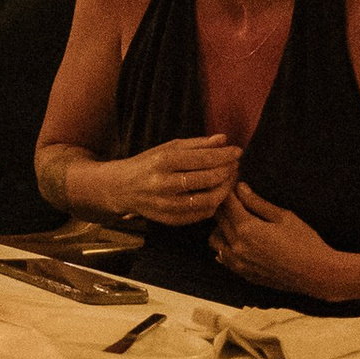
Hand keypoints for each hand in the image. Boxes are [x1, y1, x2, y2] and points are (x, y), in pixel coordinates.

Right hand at [105, 137, 239, 224]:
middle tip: (235, 165)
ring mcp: (166, 204)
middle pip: (206, 180)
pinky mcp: (169, 219)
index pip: (202, 159)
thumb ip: (197, 144)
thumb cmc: (148, 163)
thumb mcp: (168, 148)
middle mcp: (163, 184)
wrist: (121, 187)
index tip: (238, 151)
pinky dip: (213, 205)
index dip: (223, 155)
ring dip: (224, 190)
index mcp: (163, 161)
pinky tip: (217, 194)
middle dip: (227, 171)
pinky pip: (199, 215)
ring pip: (206, 201)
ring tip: (230, 179)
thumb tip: (223, 139)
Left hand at [208, 182, 345, 298]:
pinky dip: (224, 245)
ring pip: (214, 240)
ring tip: (236, 220)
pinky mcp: (243, 273)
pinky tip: (238, 239)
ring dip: (220, 227)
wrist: (317, 274)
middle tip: (234, 196)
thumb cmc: (305, 242)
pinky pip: (223, 257)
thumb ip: (257, 203)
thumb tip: (240, 188)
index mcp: (246, 229)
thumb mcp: (283, 217)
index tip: (233, 182)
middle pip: (218, 219)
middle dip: (224, 205)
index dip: (229, 189)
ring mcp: (238, 263)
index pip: (226, 203)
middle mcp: (237, 246)